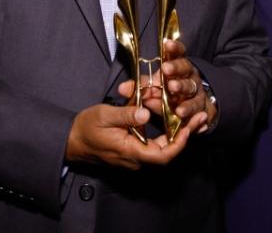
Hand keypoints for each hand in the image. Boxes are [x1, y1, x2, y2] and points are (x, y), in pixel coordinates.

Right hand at [65, 103, 191, 169]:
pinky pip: (154, 143)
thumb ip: (126, 115)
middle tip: (199, 115)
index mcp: (130, 152)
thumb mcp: (104, 115)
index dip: (180, 143)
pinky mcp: (134, 149)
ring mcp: (135, 155)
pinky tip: (173, 117)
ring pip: (162, 146)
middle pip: (167, 151)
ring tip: (191, 114)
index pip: (162, 155)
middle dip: (185, 134)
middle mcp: (136, 158)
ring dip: (177, 131)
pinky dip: (166, 131)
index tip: (190, 127)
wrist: (72, 140)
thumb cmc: (86, 128)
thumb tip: (146, 113)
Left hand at [117, 39, 216, 134]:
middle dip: (175, 68)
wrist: (192, 109)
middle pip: (185, 68)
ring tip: (173, 89)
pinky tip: (183, 112)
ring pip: (191, 88)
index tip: (166, 43)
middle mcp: (190, 76)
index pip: (178, 53)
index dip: (173, 48)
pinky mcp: (203, 108)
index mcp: (179, 66)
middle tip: (165, 70)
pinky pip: (198, 108)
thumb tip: (122, 89)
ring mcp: (197, 92)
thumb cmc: (170, 92)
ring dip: (182, 88)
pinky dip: (191, 111)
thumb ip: (142, 87)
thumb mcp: (156, 87)